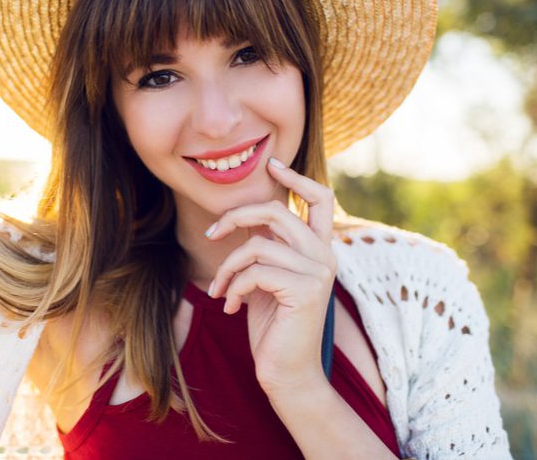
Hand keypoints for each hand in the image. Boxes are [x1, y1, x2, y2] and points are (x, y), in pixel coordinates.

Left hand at [206, 157, 336, 394]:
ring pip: (258, 245)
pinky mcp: (306, 290)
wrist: (287, 373)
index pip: (321, 198)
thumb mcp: (268, 279)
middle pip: (277, 212)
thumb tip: (244, 217)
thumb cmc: (273, 326)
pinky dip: (234, 288)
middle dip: (235, 218)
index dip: (296, 177)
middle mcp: (325, 256)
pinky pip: (255, 272)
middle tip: (211, 235)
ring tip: (221, 290)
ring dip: (227, 268)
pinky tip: (232, 308)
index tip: (272, 163)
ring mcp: (318, 272)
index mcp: (319, 249)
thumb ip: (267, 247)